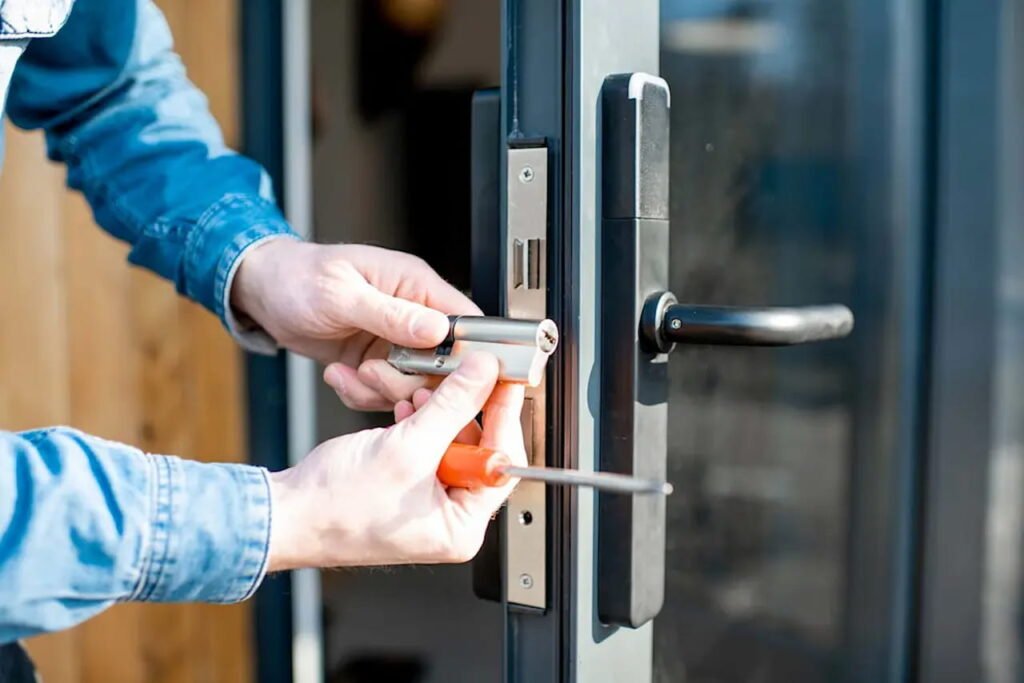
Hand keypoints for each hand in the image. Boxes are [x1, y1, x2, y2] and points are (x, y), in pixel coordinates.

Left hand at [231, 239, 480, 409]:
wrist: (264, 292)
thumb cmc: (297, 277)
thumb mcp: (341, 294)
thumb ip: (392, 313)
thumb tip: (437, 329)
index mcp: (416, 284)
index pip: (465, 321)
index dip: (465, 354)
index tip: (444, 376)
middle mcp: (413, 314)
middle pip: (443, 364)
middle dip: (409, 380)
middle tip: (374, 373)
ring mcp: (396, 342)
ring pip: (414, 385)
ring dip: (380, 389)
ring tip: (350, 373)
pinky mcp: (377, 362)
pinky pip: (385, 393)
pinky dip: (361, 394)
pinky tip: (339, 375)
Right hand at [265, 353, 526, 569]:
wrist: (284, 514)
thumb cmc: (335, 507)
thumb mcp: (407, 447)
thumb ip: (453, 406)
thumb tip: (484, 376)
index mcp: (461, 527)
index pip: (502, 463)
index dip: (503, 416)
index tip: (504, 381)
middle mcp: (449, 519)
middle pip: (478, 448)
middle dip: (463, 410)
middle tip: (465, 376)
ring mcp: (427, 503)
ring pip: (450, 441)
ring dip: (437, 412)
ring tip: (421, 393)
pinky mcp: (406, 485)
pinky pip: (426, 445)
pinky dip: (419, 422)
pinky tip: (406, 409)